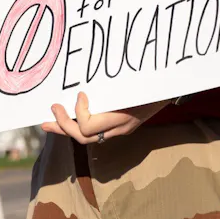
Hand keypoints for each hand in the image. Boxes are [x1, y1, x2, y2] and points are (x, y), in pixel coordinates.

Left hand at [42, 92, 168, 144]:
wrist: (171, 87)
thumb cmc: (152, 80)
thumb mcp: (133, 81)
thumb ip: (112, 86)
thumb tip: (84, 83)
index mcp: (122, 117)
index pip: (90, 126)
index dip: (79, 112)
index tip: (80, 95)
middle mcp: (120, 127)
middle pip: (84, 137)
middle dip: (64, 125)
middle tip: (53, 108)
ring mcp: (120, 129)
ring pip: (86, 138)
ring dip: (65, 129)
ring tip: (48, 123)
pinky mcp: (119, 126)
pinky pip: (94, 132)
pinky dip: (77, 127)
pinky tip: (64, 121)